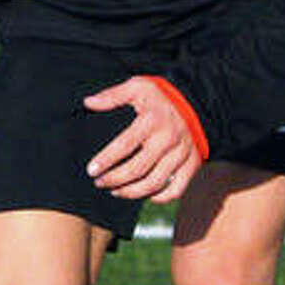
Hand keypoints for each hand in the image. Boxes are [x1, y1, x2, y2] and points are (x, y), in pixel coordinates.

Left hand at [84, 77, 203, 203]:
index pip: (125, 144)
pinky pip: (176, 189)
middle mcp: (168, 139)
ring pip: (155, 183)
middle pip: (138, 168)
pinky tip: (144, 195)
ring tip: (114, 191)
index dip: (106, 159)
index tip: (91, 170)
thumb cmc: (160, 95)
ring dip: (132, 192)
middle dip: (115, 179)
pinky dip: (160, 197)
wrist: (197, 101)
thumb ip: (113, 95)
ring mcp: (182, 154)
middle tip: (99, 182)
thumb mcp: (138, 86)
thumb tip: (88, 102)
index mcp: (152, 120)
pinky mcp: (193, 164)